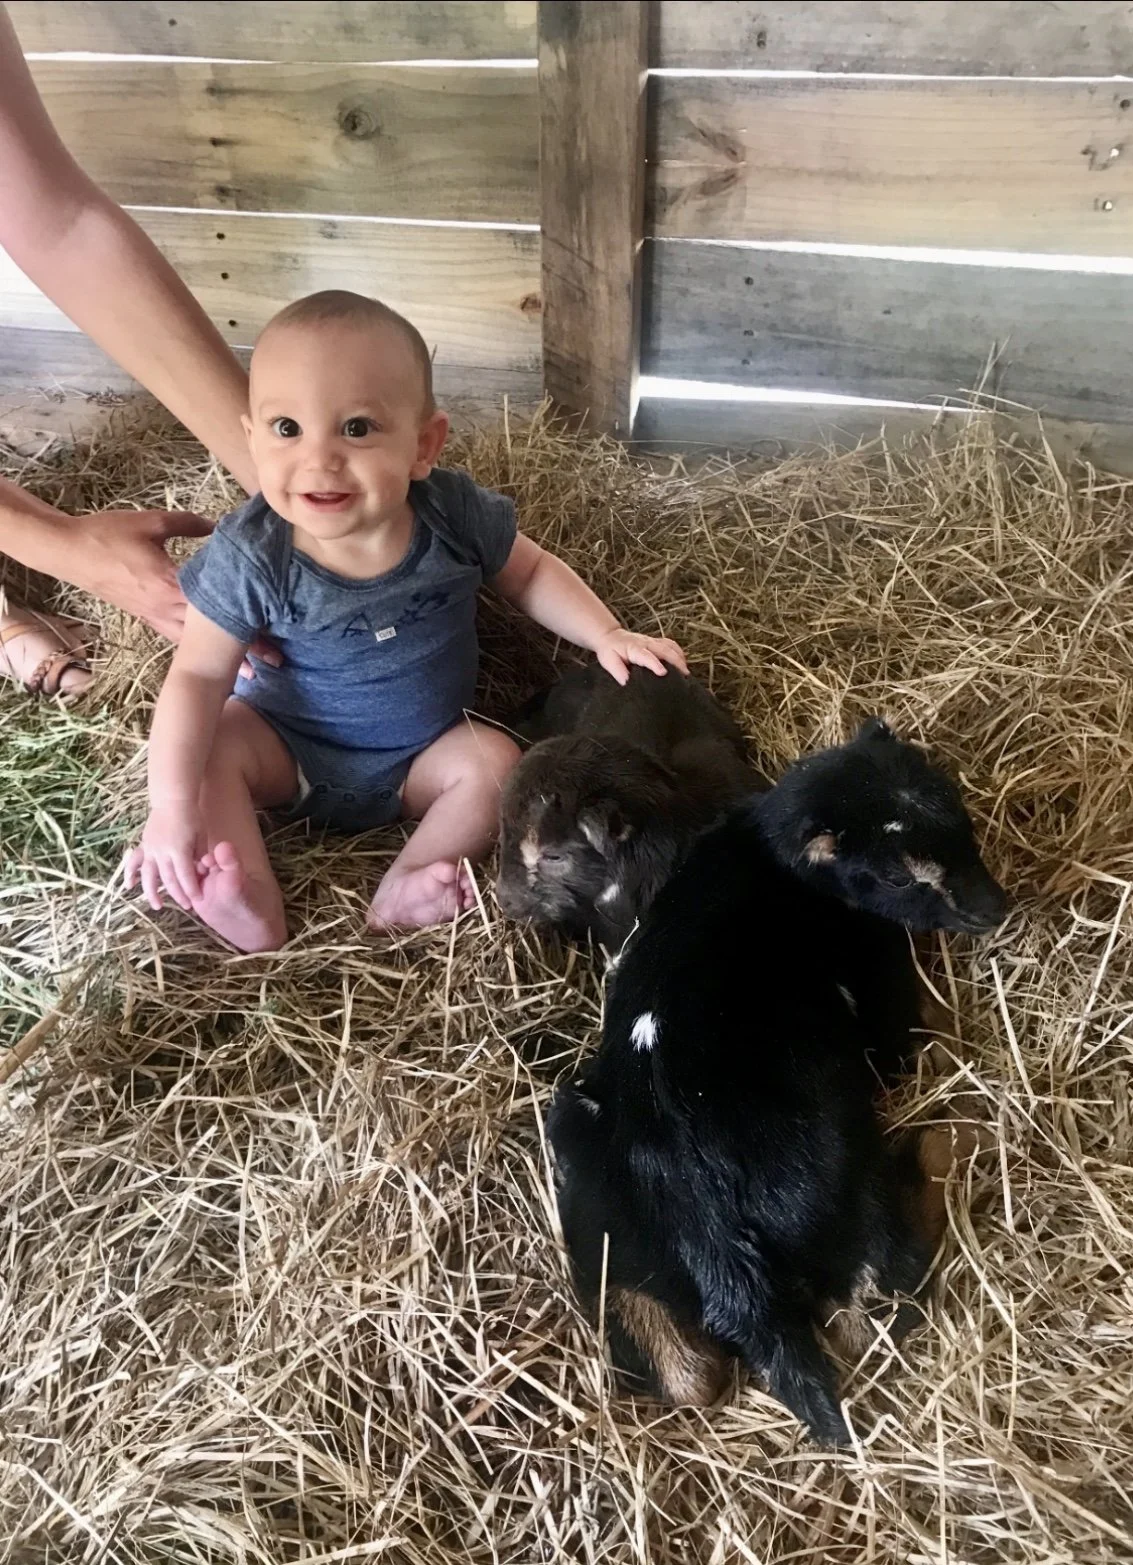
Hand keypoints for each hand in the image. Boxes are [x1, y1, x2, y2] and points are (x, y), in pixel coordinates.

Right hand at [59, 508, 281, 672]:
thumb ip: (190, 524)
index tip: (274, 630)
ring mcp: (155, 616)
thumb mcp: (152, 523)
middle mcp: (164, 607)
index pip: (215, 607)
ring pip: (196, 644)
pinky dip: (199, 650)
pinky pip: (178, 638)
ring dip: (224, 657)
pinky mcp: (147, 618)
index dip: (245, 619)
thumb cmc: (108, 534)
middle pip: (212, 634)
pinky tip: (215, 659)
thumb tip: (221, 525)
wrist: (69, 551)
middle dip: (245, 646)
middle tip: (277, 662)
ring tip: (254, 673)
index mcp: (169, 584)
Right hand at [122, 802, 203, 911]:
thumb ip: (200, 855)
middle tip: (186, 907)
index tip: (197, 901)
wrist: (172, 800)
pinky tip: (129, 886)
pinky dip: (131, 874)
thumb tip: (200, 872)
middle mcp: (162, 852)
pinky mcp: (144, 846)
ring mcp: (150, 850)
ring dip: (152, 892)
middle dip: (177, 895)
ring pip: (149, 876)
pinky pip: (135, 862)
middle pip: (169, 879)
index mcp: (179, 850)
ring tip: (157, 906)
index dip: (191, 890)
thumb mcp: (201, 835)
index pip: (185, 876)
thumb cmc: (191, 817)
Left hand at [594, 627, 688, 684]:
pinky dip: (679, 653)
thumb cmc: (610, 651)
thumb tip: (628, 683)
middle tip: (685, 676)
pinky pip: (671, 645)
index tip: (663, 672)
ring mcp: (653, 641)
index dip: (655, 664)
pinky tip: (683, 663)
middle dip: (676, 662)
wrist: (610, 636)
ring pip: (670, 646)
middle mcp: (646, 643)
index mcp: (634, 648)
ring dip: (680, 657)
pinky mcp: (656, 641)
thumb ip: (619, 673)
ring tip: (686, 672)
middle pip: (665, 650)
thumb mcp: (609, 663)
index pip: (647, 656)